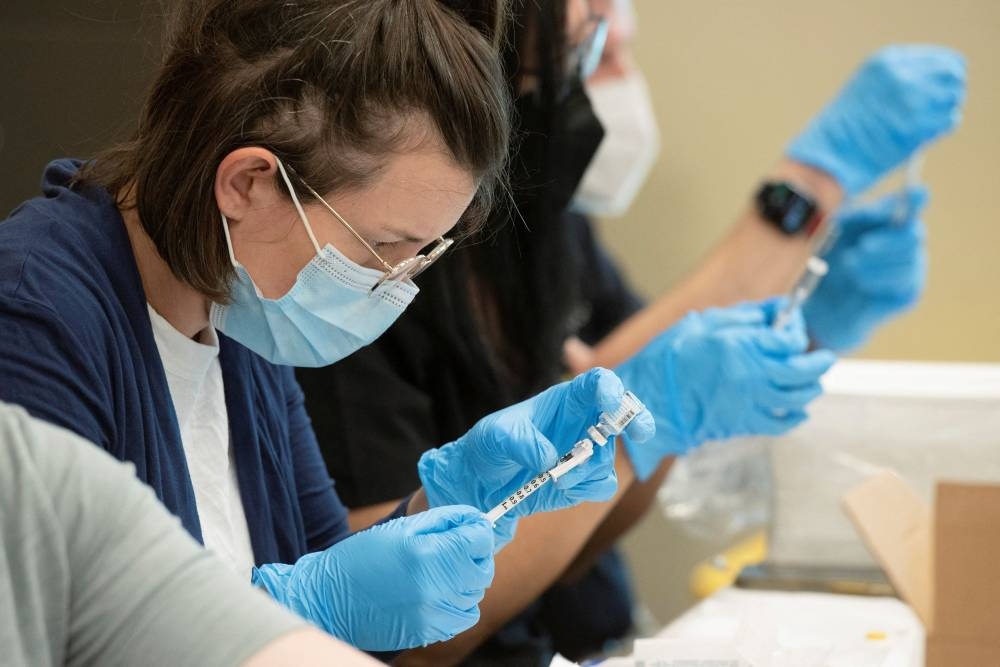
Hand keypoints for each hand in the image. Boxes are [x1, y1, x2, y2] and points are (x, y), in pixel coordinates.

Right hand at [251, 506, 493, 650]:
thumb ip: (443, 520)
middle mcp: (434, 587)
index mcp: (426, 554)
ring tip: (440, 571)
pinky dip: (458, 603)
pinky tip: (436, 593)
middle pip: (482, 569)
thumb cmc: (363, 558)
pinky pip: (463, 617)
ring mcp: (432, 614)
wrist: (330, 600)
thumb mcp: (401, 528)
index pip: (478, 540)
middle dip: (474, 555)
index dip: (477, 529)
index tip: (471, 528)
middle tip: (454, 548)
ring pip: (475, 595)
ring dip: (465, 580)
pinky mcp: (428, 632)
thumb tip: (475, 518)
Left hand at [417, 368, 654, 549]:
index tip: (611, 403)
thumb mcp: (496, 436)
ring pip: (608, 459)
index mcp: (564, 400)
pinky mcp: (582, 480)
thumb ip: (522, 442)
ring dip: (588, 470)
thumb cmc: (489, 447)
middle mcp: (581, 423)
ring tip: (555, 476)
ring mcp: (585, 452)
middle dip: (636, 420)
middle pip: (622, 414)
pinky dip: (585, 489)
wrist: (481, 483)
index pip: (596, 383)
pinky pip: (601, 485)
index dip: (609, 389)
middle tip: (641, 431)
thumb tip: (549, 459)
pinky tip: (560, 488)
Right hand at [616, 301, 835, 478]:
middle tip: (824, 357)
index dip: (796, 329)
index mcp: (740, 345)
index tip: (792, 323)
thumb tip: (773, 313)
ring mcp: (749, 401)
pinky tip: (797, 411)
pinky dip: (795, 417)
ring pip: (797, 398)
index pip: (788, 338)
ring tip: (812, 382)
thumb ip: (742, 316)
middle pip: (802, 370)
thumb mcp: (702, 324)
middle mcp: (751, 374)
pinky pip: (780, 423)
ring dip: (810, 389)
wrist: (646, 399)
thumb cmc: (668, 359)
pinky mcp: (742, 423)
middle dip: (819, 362)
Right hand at [787, 45, 965, 194]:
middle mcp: (900, 73)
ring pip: (953, 96)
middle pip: (953, 74)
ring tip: (922, 127)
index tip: (939, 95)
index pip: (942, 59)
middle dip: (947, 93)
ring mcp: (909, 97)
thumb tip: (935, 93)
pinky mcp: (916, 124)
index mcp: (886, 61)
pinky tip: (919, 139)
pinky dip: (939, 130)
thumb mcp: (865, 92)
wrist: (822, 160)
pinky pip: (948, 120)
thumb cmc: (839, 134)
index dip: (944, 79)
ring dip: (944, 111)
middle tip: (935, 112)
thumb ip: (897, 85)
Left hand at [805, 188, 927, 351]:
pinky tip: (860, 283)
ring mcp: (913, 268)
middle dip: (886, 240)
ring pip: (909, 258)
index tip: (917, 193)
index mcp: (890, 222)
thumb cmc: (830, 265)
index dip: (916, 199)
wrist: (823, 306)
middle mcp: (908, 243)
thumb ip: (858, 218)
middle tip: (860, 247)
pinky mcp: (910, 293)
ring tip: (850, 267)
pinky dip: (875, 279)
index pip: (913, 204)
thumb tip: (879, 209)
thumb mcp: (836, 237)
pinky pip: (901, 281)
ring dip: (873, 262)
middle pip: (914, 233)